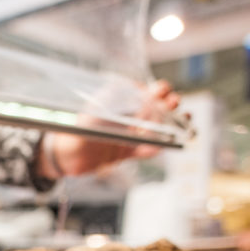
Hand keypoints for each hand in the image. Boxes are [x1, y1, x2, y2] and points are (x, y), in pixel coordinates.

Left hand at [45, 79, 181, 175]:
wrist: (65, 158)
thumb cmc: (73, 132)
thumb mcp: (88, 121)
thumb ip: (110, 114)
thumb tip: (126, 108)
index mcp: (116, 102)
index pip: (140, 92)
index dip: (153, 91)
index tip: (160, 91)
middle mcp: (125, 116)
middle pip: (153, 107)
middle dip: (166, 104)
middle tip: (174, 102)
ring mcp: (128, 133)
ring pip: (156, 127)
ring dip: (171, 124)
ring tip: (185, 120)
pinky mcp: (128, 151)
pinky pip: (147, 149)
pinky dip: (157, 148)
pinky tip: (165, 145)